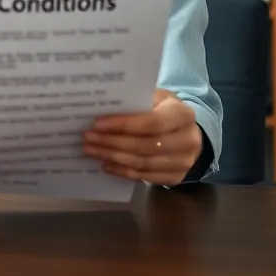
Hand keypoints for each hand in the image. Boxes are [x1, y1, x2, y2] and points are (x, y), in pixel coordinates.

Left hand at [82, 90, 202, 185]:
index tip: (97, 124)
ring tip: (91, 151)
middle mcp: (188, 139)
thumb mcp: (157, 98)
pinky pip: (144, 177)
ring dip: (113, 157)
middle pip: (144, 145)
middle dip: (112, 142)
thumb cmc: (165, 111)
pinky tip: (106, 164)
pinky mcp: (176, 177)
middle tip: (88, 139)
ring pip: (142, 163)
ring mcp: (184, 161)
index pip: (150, 123)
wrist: (188, 133)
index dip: (122, 125)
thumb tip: (101, 108)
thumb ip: (136, 101)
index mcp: (183, 114)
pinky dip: (122, 171)